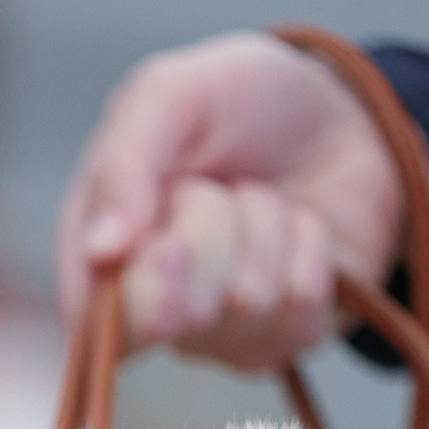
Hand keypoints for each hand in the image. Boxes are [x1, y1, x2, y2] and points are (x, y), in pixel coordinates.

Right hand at [56, 30, 428, 369]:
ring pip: (246, 302)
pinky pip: (300, 308)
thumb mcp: (172, 93)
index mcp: (103, 253)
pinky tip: (297, 222)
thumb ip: (124, 161)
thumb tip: (99, 250)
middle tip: (216, 187)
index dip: (136, 296)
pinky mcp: (285, 335)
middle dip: (209, 234)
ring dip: (265, 225)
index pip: (92, 324)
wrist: (336, 108)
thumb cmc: (239, 103)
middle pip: (175, 315)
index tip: (168, 247)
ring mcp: (221, 330)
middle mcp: (154, 304)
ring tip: (258, 192)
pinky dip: (309, 245)